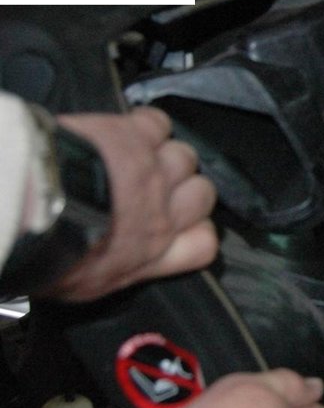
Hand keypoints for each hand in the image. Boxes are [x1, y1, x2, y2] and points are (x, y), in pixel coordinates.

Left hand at [48, 107, 217, 300]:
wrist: (35, 211)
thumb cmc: (52, 252)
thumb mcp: (86, 284)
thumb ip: (119, 269)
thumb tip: (119, 262)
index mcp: (152, 252)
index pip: (203, 243)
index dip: (196, 231)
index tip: (177, 226)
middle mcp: (163, 213)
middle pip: (203, 194)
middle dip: (185, 189)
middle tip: (156, 186)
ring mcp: (154, 172)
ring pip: (185, 157)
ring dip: (165, 156)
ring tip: (138, 157)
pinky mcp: (135, 137)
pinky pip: (158, 123)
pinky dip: (147, 125)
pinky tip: (129, 131)